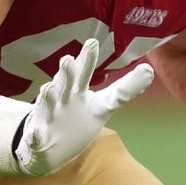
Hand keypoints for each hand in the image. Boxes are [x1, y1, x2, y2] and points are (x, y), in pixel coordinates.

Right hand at [13, 39, 153, 175]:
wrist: (47, 143)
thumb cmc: (78, 118)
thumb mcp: (103, 106)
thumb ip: (125, 89)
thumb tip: (150, 70)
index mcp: (80, 93)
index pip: (86, 74)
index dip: (88, 59)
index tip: (92, 41)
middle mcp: (65, 100)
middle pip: (67, 84)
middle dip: (68, 72)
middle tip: (68, 59)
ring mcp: (51, 117)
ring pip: (49, 104)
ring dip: (49, 97)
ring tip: (49, 88)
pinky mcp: (39, 136)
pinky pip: (36, 136)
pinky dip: (35, 135)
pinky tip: (36, 133)